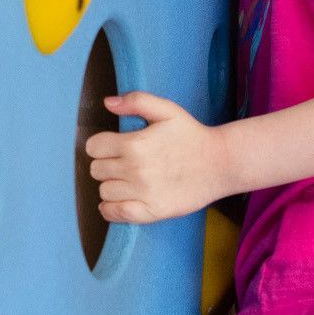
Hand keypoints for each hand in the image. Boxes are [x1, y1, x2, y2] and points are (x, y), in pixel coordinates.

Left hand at [85, 92, 224, 224]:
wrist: (220, 164)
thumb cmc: (192, 135)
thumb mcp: (167, 110)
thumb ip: (136, 101)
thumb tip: (108, 102)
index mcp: (134, 144)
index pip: (93, 147)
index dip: (101, 145)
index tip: (113, 147)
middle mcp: (135, 169)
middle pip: (96, 170)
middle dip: (106, 164)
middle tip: (124, 163)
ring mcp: (142, 192)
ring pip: (104, 191)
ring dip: (112, 185)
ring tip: (128, 180)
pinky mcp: (151, 211)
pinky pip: (114, 213)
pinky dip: (111, 208)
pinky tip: (119, 199)